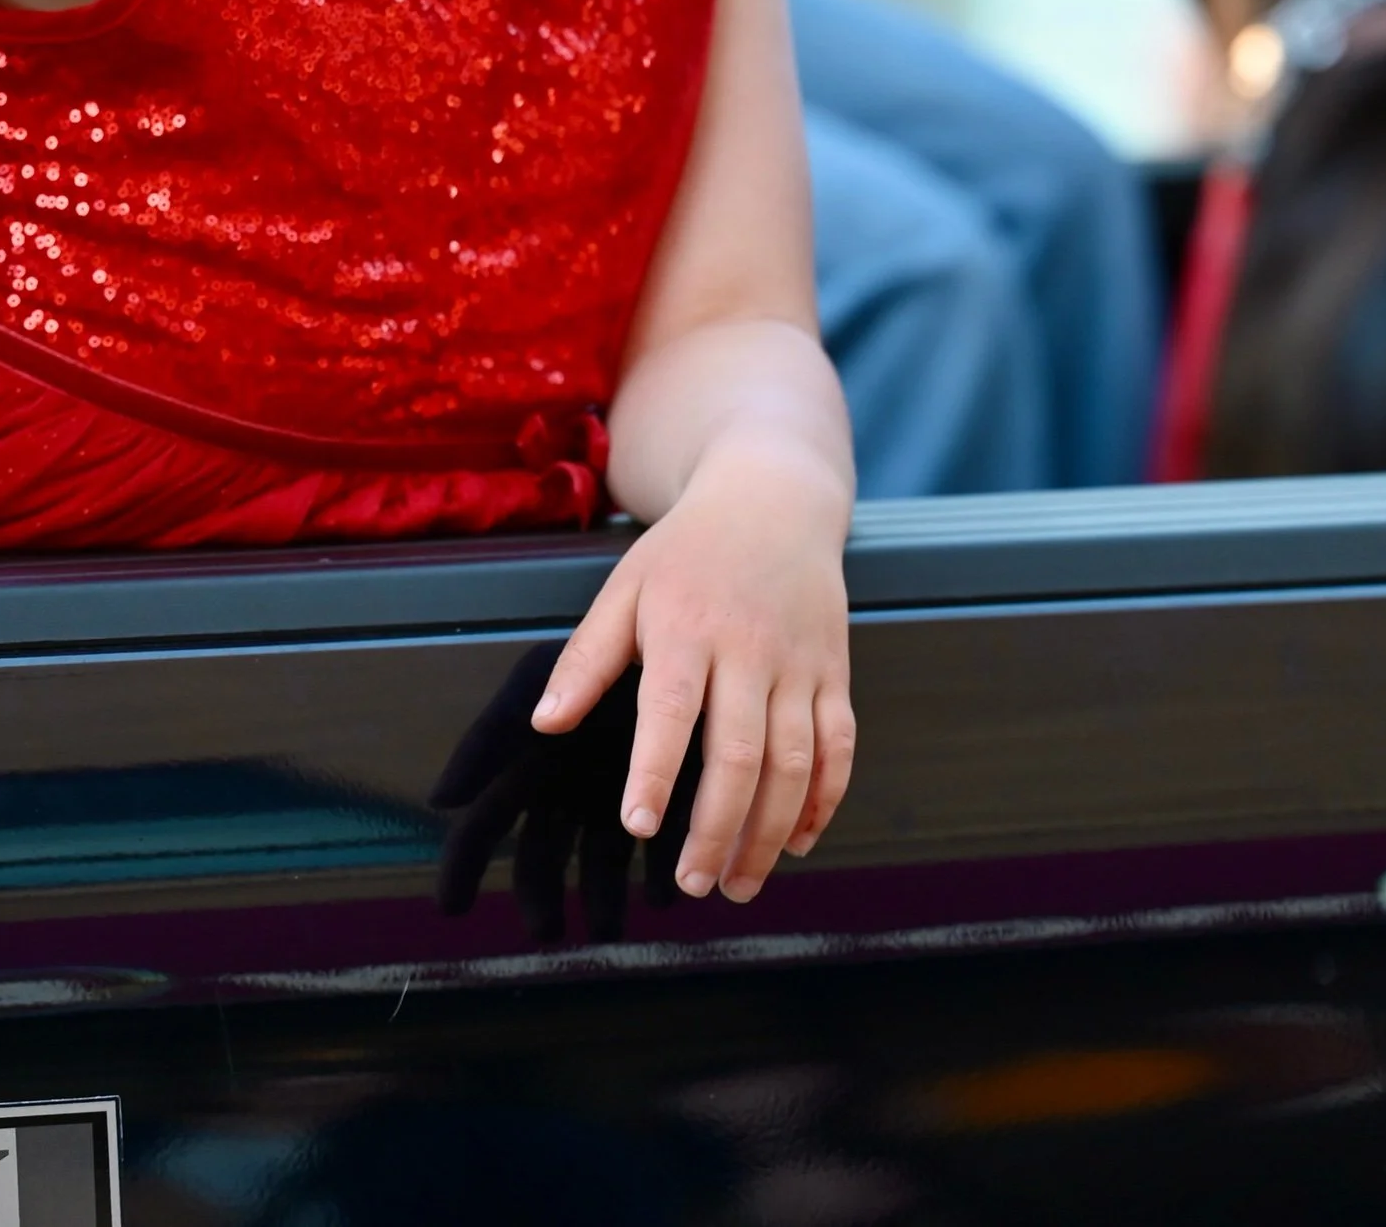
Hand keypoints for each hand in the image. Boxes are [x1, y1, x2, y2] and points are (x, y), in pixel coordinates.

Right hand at [432, 641, 699, 943]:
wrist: (676, 625)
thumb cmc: (600, 654)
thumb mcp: (538, 688)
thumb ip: (492, 738)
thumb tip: (442, 798)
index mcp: (531, 760)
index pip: (484, 823)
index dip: (463, 865)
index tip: (450, 906)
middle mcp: (567, 780)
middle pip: (541, 854)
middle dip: (540, 896)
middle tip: (543, 934)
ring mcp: (613, 787)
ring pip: (599, 860)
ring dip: (601, 897)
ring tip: (607, 932)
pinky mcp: (665, 791)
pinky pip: (654, 848)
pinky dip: (656, 874)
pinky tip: (663, 894)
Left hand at [531, 441, 854, 902]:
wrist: (772, 499)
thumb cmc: (685, 554)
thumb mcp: (625, 589)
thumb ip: (587, 658)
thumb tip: (545, 723)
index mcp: (685, 627)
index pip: (671, 709)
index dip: (655, 770)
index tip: (638, 825)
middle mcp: (748, 648)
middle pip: (739, 752)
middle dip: (717, 828)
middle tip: (694, 886)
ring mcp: (799, 663)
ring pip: (795, 763)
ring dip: (769, 832)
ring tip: (738, 882)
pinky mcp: (834, 672)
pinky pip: (839, 748)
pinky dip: (824, 802)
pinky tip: (797, 841)